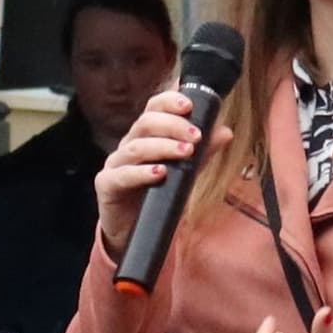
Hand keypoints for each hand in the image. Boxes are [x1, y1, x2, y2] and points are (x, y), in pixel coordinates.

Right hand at [94, 88, 207, 257]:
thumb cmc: (157, 195)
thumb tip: (225, 132)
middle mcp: (128, 145)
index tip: (190, 106)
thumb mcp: (185, 172)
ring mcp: (115, 164)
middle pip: (145, 123)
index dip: (169, 102)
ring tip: (186, 152)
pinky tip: (160, 173)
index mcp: (145, 136)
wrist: (134, 231)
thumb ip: (202, 153)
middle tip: (196, 136)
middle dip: (173, 125)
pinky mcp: (107, 185)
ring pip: (136, 147)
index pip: (153, 108)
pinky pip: (122, 175)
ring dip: (163, 146)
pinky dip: (142, 172)